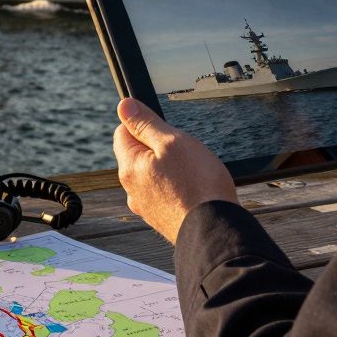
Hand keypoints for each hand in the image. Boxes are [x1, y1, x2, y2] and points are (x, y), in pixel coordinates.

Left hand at [112, 97, 237, 242]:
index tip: (165, 128)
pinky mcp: (161, 218)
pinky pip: (164, 192)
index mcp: (129, 166)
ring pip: (153, 173)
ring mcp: (146, 206)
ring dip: (170, 168)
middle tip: (184, 151)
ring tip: (192, 173)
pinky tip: (194, 189)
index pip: (122, 131)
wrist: (214, 230)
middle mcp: (132, 188)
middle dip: (159, 147)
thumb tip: (124, 106)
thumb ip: (146, 123)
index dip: (144, 123)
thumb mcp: (172, 142)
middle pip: (138, 153)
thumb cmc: (197, 185)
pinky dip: (176, 187)